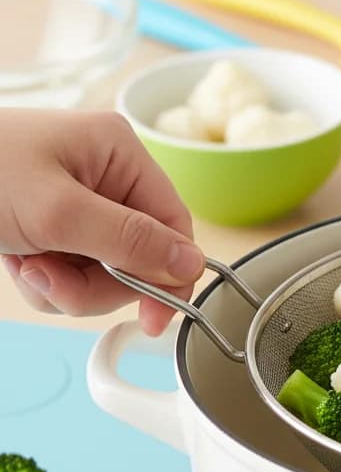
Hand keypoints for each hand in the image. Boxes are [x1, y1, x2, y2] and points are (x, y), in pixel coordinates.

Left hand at [0, 109, 203, 335]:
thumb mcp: (57, 212)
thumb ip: (130, 241)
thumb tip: (190, 265)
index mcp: (119, 153)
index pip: (174, 224)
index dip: (168, 275)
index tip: (154, 318)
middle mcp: (106, 176)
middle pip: (140, 257)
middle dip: (98, 283)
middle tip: (55, 282)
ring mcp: (78, 204)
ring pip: (105, 272)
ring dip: (67, 286)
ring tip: (27, 267)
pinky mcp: (52, 227)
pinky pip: (73, 273)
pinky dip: (47, 281)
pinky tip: (18, 264)